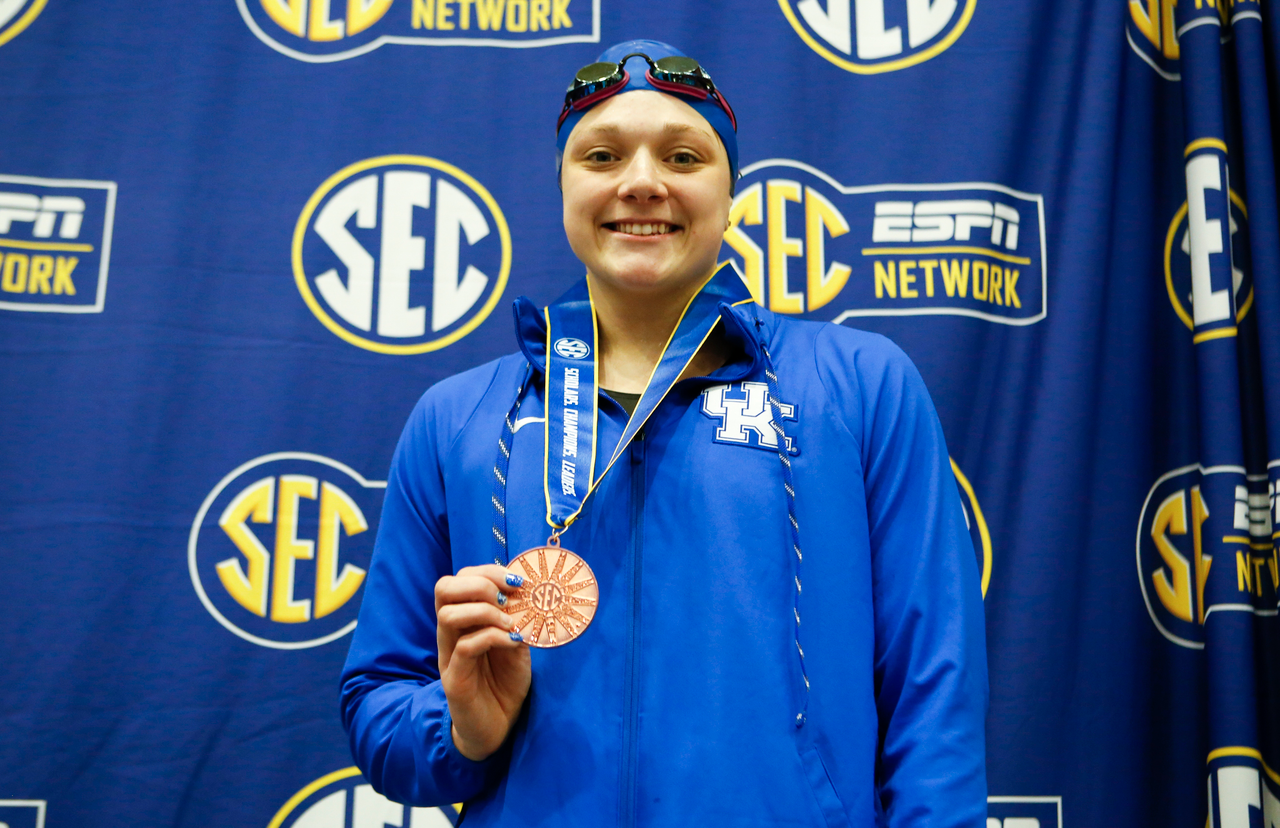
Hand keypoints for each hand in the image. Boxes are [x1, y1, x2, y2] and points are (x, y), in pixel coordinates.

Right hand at [435, 564, 530, 760]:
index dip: (487, 571)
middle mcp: (450, 634)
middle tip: (507, 598)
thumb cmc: (504, 683)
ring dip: (485, 611)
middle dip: (479, 583)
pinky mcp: (455, 679)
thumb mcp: (516, 644)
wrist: (497, 728)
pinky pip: (465, 647)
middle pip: (443, 588)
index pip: (459, 579)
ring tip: (510, 624)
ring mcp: (449, 655)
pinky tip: (512, 642)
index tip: (517, 581)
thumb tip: (526, 596)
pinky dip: (491, 637)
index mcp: (463, 620)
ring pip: (448, 615)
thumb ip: (516, 621)